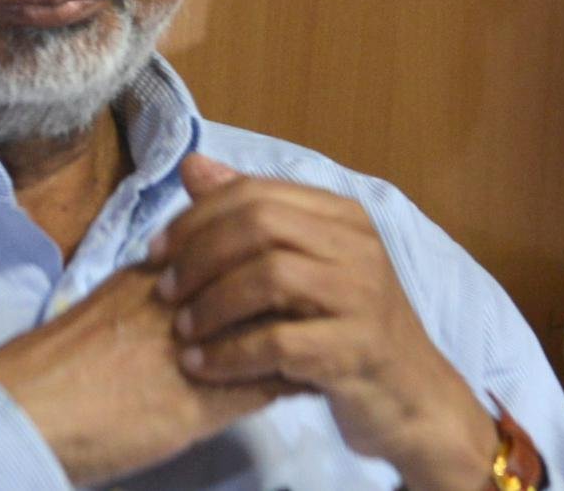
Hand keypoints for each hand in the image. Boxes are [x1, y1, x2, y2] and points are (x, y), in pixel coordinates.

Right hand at [0, 265, 302, 486]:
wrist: (29, 407)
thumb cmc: (52, 367)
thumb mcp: (103, 313)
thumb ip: (141, 296)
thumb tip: (172, 296)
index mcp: (153, 278)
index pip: (227, 252)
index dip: (261, 258)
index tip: (288, 261)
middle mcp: (183, 305)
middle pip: (259, 281)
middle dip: (293, 288)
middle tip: (323, 295)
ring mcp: (198, 349)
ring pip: (273, 327)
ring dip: (302, 331)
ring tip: (328, 336)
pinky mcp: (205, 400)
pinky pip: (267, 383)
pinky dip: (296, 379)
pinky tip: (315, 383)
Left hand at [151, 154, 497, 490]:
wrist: (409, 398)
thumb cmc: (341, 326)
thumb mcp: (299, 265)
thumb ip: (249, 215)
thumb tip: (192, 164)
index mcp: (340, 216)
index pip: (254, 193)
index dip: (195, 219)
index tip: (155, 253)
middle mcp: (357, 246)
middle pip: (259, 225)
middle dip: (199, 256)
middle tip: (164, 292)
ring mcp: (362, 297)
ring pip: (269, 277)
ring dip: (212, 305)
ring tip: (180, 331)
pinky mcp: (356, 350)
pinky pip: (278, 342)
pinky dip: (229, 354)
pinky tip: (199, 368)